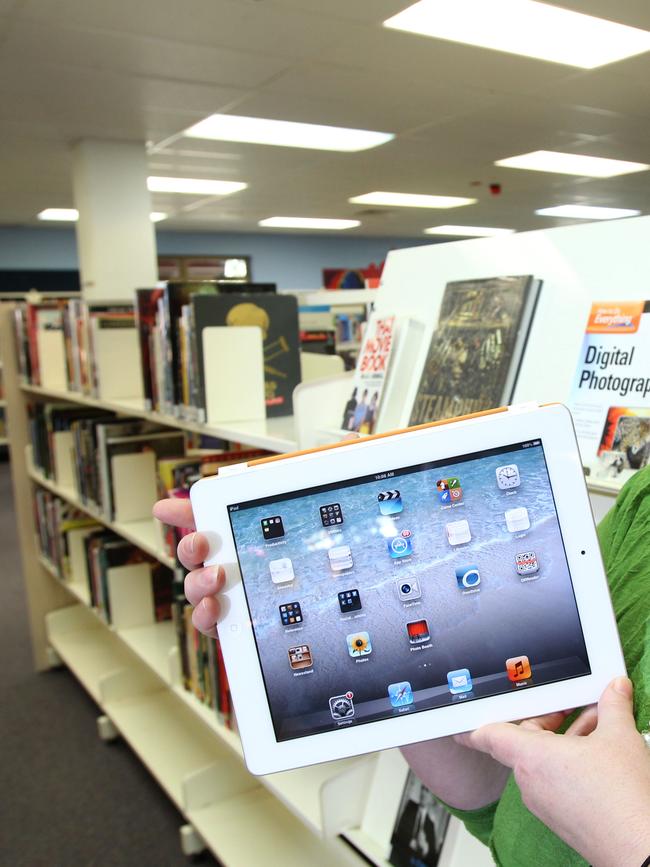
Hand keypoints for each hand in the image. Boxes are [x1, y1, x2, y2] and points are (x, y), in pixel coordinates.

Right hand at [152, 435, 359, 637]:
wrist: (339, 606)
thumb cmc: (324, 550)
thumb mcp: (327, 508)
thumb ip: (334, 474)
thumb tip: (349, 441)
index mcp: (247, 530)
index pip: (210, 516)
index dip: (184, 510)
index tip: (166, 507)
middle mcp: (234, 561)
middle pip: (196, 552)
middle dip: (190, 544)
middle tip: (201, 541)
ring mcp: (233, 594)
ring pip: (198, 587)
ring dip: (198, 582)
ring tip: (217, 577)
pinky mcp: (240, 625)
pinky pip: (212, 623)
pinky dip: (207, 617)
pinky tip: (217, 610)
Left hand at [456, 678, 649, 866]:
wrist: (642, 850)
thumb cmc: (624, 801)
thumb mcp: (619, 737)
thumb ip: (612, 705)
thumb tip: (615, 688)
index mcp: (531, 757)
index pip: (489, 736)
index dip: (472, 725)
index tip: (457, 721)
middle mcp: (530, 782)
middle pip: (524, 741)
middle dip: (551, 720)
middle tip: (575, 705)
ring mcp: (544, 804)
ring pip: (544, 760)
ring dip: (566, 740)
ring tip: (601, 726)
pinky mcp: (561, 819)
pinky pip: (556, 781)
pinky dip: (571, 763)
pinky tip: (602, 755)